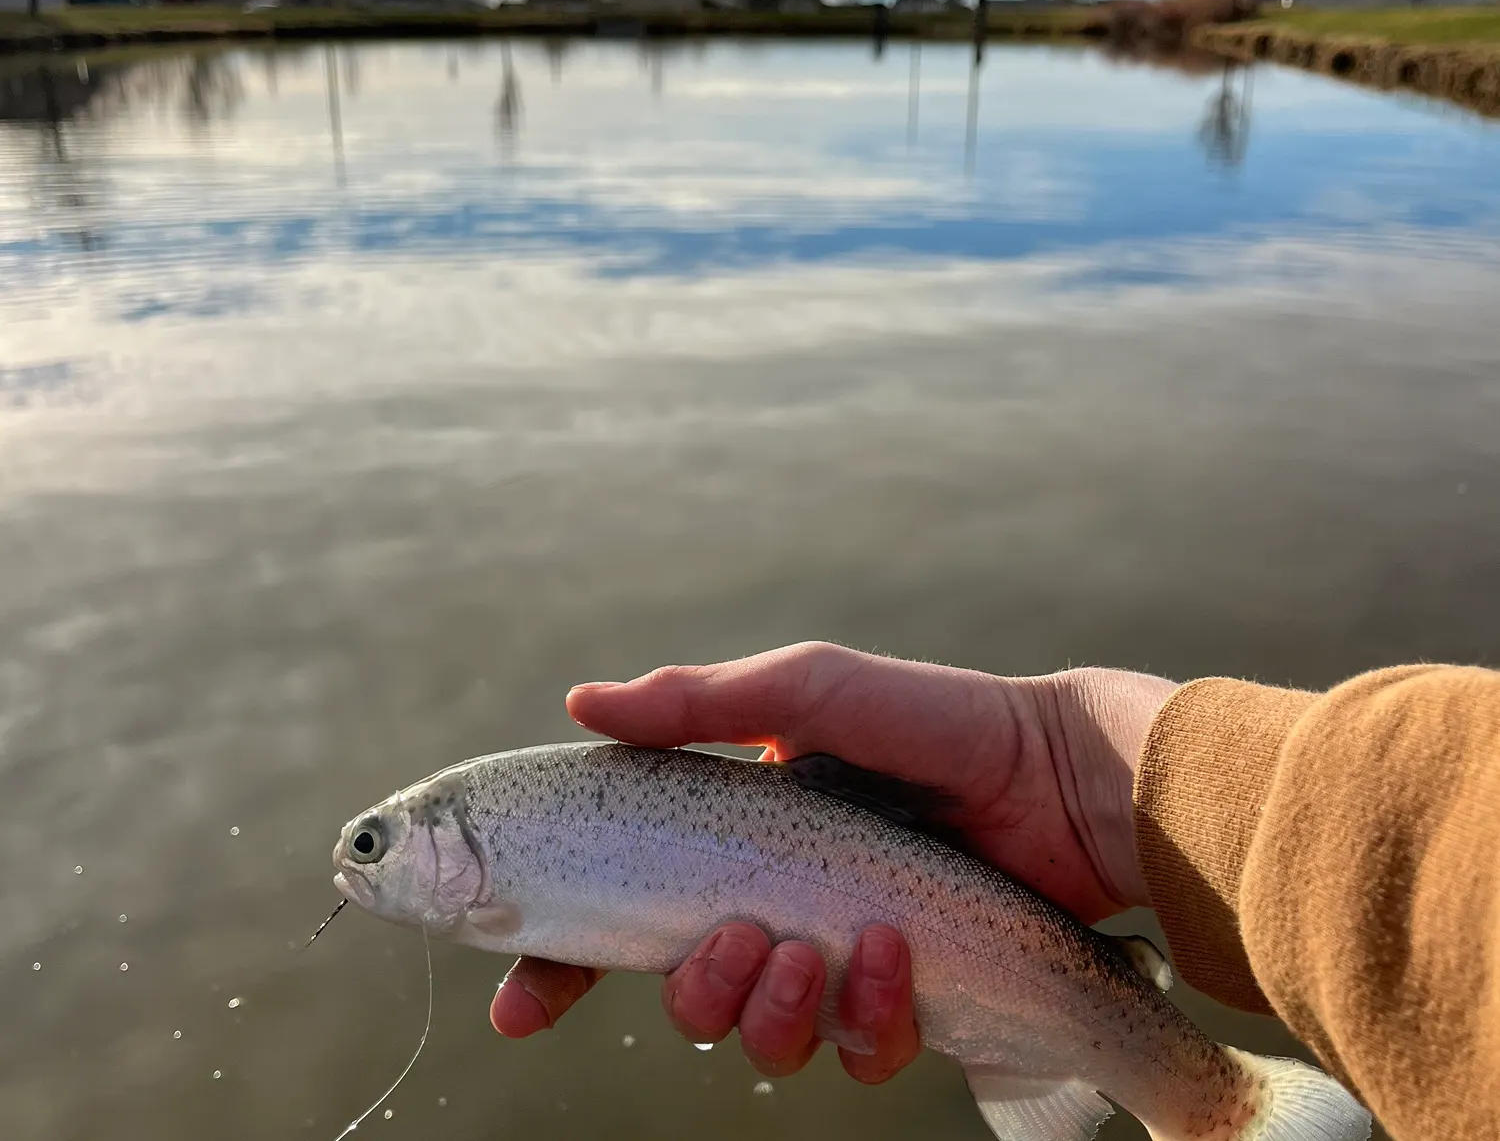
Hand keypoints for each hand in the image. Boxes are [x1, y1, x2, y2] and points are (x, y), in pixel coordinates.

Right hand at [490, 641, 1174, 1081]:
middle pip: (688, 991)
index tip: (518, 1005)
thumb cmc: (931, 719)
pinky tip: (894, 957)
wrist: (1058, 775)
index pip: (623, 913)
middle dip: (696, 991)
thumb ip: (696, 702)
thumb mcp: (809, 687)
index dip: (563, 964)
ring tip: (811, 952)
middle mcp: (777, 902)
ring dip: (772, 1011)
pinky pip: (856, 1050)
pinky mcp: (905, 1000)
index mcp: (736, 836)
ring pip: (763, 1038)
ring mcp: (838, 957)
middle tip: (735, 941)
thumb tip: (580, 702)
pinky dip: (866, 1016)